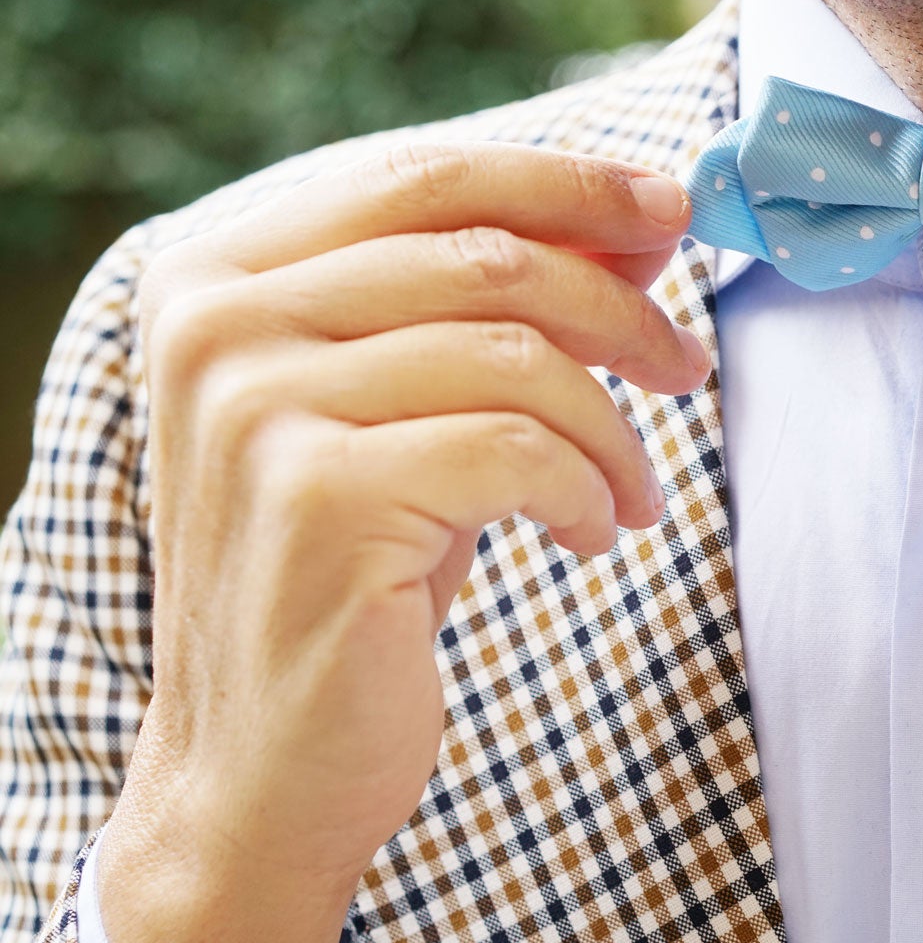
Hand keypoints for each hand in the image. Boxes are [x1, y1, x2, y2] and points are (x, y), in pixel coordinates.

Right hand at [91, 141, 707, 942]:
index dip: (569, 181)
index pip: (425, 173)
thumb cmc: (354, 578)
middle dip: (619, 309)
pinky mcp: (316, 496)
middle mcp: (217, 319)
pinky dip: (587, 490)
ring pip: (514, 355)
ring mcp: (254, 405)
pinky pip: (516, 450)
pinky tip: (595, 536)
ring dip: (612, 428)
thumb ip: (493, 313)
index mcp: (219, 270)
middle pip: (486, 252)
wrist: (263, 768)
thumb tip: (635, 227)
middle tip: (685, 368)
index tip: (672, 209)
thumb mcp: (417, 417)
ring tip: (635, 493)